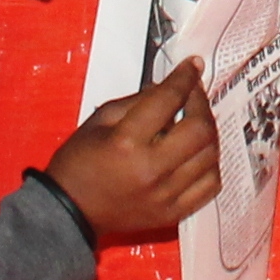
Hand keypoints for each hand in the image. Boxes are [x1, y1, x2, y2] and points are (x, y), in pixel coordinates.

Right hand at [41, 59, 220, 239]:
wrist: (69, 213)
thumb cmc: (78, 164)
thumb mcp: (99, 121)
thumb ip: (136, 101)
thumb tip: (168, 86)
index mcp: (127, 142)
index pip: (168, 100)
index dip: (185, 77)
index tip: (193, 66)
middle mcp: (150, 169)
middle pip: (199, 129)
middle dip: (201, 104)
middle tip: (194, 94)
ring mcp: (164, 194)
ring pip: (209, 156)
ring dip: (208, 133)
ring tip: (197, 122)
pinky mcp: (171, 213)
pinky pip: (210, 186)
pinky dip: (210, 165)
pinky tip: (199, 154)